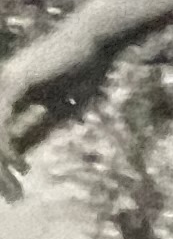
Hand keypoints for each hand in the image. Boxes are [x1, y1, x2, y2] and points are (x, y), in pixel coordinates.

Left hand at [0, 30, 113, 204]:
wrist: (96, 41)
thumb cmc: (84, 69)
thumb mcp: (59, 109)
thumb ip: (37, 129)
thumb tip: (20, 155)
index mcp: (8, 95)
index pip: (0, 135)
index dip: (5, 163)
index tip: (14, 188)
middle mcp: (0, 90)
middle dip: (0, 170)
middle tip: (10, 197)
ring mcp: (3, 85)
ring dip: (2, 165)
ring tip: (13, 189)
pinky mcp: (13, 84)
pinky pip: (2, 123)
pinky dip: (7, 146)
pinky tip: (14, 164)